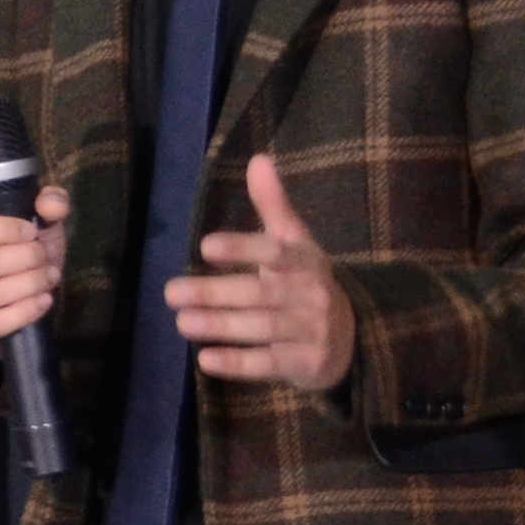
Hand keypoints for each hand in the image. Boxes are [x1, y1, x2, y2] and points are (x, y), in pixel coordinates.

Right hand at [0, 187, 66, 357]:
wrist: (23, 301)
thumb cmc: (25, 257)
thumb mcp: (41, 225)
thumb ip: (50, 205)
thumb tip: (53, 205)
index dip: (2, 229)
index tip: (32, 232)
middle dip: (24, 261)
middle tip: (48, 261)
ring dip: (26, 285)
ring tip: (50, 279)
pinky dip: (21, 314)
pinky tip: (43, 302)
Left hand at [174, 152, 354, 391]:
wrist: (354, 338)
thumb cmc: (307, 283)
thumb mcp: (297, 244)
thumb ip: (274, 206)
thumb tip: (258, 159)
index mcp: (307, 261)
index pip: (276, 252)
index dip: (243, 248)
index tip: (205, 246)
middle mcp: (312, 295)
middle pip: (261, 293)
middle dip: (215, 293)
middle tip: (171, 292)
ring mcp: (312, 332)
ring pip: (262, 328)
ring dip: (220, 326)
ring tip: (181, 321)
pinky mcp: (306, 364)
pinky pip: (270, 365)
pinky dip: (238, 363)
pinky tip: (205, 360)